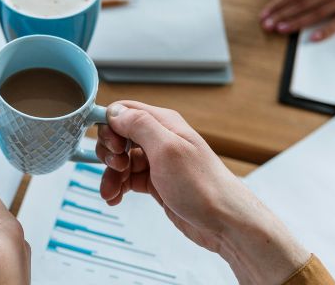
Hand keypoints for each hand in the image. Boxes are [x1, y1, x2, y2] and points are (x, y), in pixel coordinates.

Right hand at [96, 101, 308, 283]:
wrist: (224, 222)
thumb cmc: (204, 187)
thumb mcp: (167, 149)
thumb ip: (139, 125)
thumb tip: (115, 111)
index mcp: (164, 123)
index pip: (124, 111)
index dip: (110, 127)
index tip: (112, 147)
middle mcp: (160, 139)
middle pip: (119, 136)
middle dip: (110, 153)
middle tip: (118, 168)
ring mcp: (158, 161)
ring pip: (121, 160)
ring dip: (111, 175)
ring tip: (112, 192)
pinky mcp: (157, 182)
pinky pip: (128, 179)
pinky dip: (118, 187)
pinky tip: (116, 198)